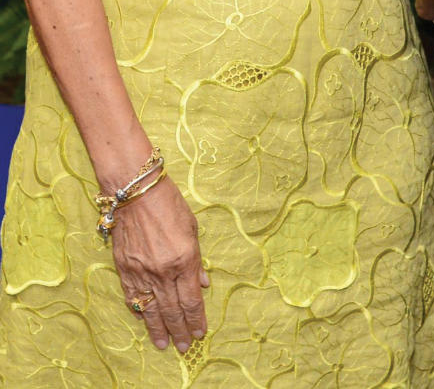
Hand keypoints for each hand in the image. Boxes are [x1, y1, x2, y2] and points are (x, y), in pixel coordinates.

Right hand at [113, 174, 208, 352]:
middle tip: (185, 347)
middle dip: (180, 331)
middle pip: (173, 310)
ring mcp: (141, 272)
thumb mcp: (192, 228)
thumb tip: (203, 284)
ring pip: (152, 310)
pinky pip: (133, 298)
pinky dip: (140, 312)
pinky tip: (145, 321)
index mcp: (184, 259)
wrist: (135, 192)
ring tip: (164, 345)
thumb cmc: (168, 203)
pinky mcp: (124, 270)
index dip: (196, 319)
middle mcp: (163, 271)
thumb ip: (197, 260)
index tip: (200, 332)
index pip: (191, 300)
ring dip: (159, 330)